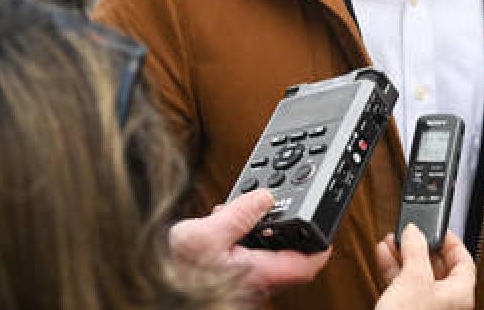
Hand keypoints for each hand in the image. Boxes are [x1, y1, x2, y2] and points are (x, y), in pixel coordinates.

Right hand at [168, 190, 330, 294]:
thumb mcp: (204, 234)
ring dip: (264, 234)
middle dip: (289, 232)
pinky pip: (249, 258)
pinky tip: (228, 225)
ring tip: (251, 211)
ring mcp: (242, 282)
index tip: (327, 231)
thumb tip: (265, 197)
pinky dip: (245, 240)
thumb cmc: (176, 269)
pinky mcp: (230, 280)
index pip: (304, 267)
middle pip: (288, 260)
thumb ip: (238, 214)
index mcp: (256, 272)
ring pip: (267, 258)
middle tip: (290, 211)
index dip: (321, 249)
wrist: (156, 285)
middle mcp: (254, 282)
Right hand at [374, 225, 474, 309]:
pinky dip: (394, 271)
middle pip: (438, 268)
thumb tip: (415, 231)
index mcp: (460, 296)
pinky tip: (385, 256)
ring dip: (404, 256)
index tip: (440, 228)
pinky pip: (404, 287)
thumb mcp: (414, 278)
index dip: (453, 242)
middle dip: (421, 247)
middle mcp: (446, 305)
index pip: (465, 262)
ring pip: (418, 277)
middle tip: (409, 233)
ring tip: (392, 241)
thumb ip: (416, 250)